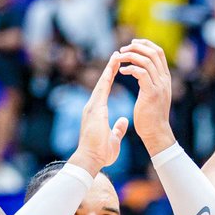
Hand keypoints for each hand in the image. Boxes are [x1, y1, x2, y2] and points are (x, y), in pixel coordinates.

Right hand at [70, 54, 128, 173]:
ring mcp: (92, 107)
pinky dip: (107, 78)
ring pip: (102, 83)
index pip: (105, 91)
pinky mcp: (94, 110)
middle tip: (117, 55)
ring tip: (116, 56)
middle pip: (103, 84)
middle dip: (110, 69)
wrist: (90, 159)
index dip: (111, 79)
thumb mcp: (113, 139)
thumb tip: (124, 121)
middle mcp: (93, 107)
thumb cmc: (100, 153)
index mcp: (97, 113)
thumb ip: (118, 129)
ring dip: (109, 69)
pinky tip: (112, 68)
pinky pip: (102, 90)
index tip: (117, 67)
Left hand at [119, 39, 175, 153]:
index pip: (159, 52)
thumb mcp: (155, 95)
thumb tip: (143, 72)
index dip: (145, 44)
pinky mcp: (151, 93)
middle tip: (122, 50)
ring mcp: (159, 86)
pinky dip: (130, 69)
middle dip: (136, 47)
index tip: (132, 44)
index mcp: (165, 78)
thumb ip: (151, 82)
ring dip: (130, 56)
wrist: (156, 133)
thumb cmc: (151, 117)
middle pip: (153, 52)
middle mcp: (165, 79)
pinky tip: (122, 71)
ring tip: (118, 58)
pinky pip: (141, 73)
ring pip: (146, 60)